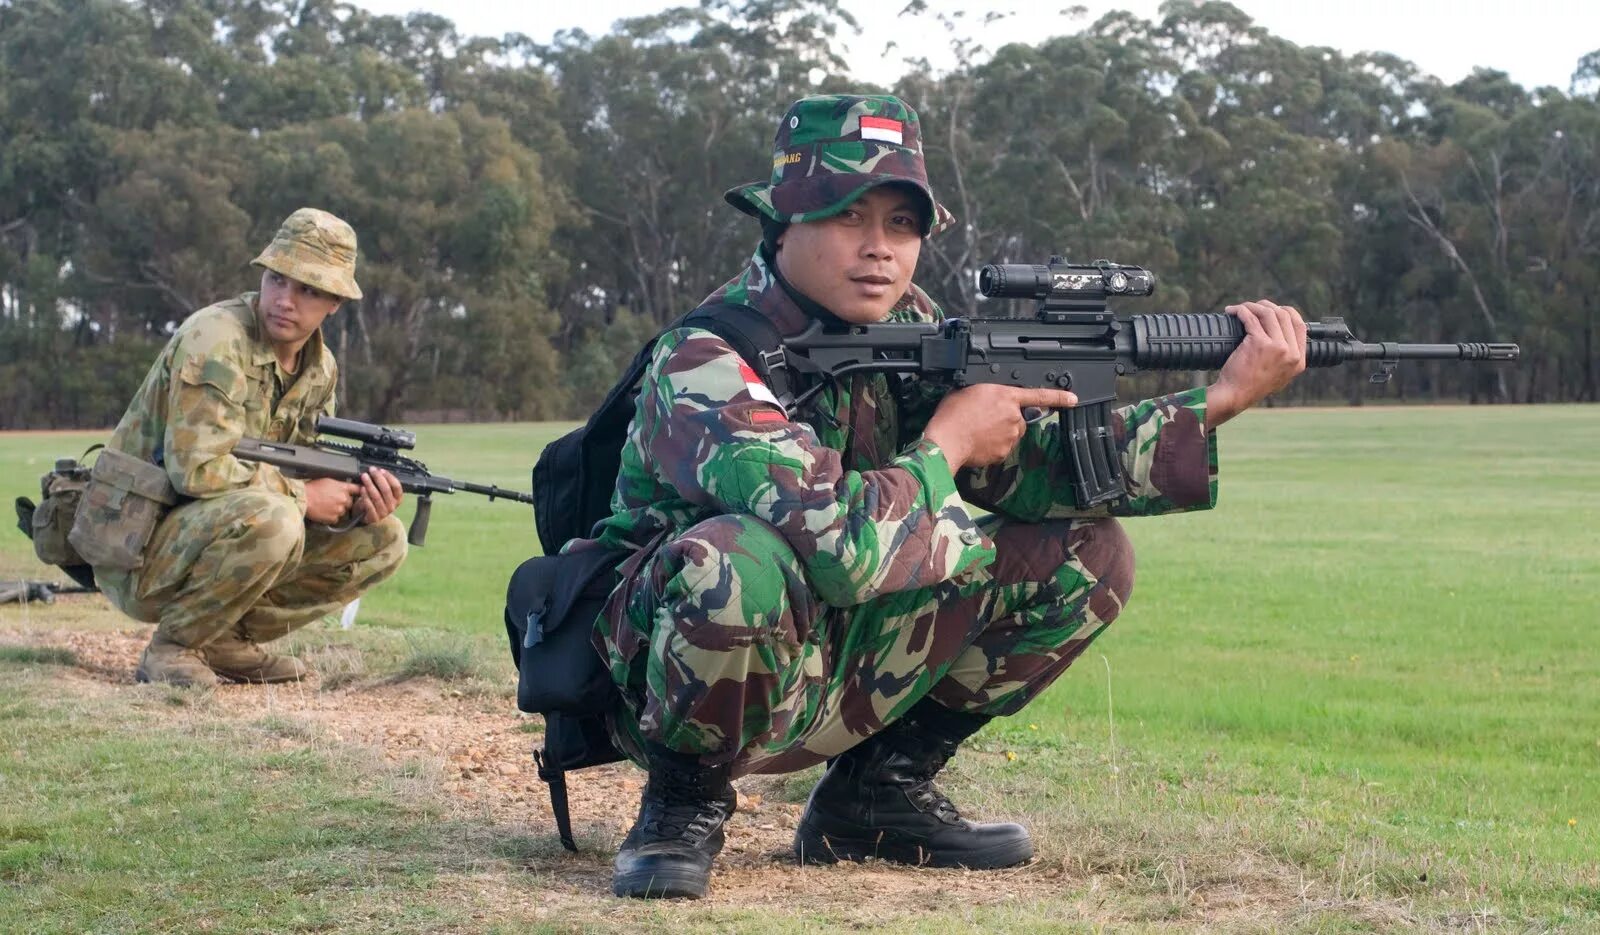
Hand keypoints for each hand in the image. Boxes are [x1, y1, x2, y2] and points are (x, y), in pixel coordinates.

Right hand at [304, 477, 360, 524]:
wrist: (303, 498)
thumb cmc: (312, 488)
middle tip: (333, 500)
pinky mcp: (334, 518)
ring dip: (337, 510)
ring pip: (343, 511)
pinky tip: (324, 512)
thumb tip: (345, 487)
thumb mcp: (328, 481)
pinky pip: (336, 519)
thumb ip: (340, 485)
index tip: (360, 493)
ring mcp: (340, 509)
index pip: (358, 489)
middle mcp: (344, 499)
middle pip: (350, 502)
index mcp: (343, 488)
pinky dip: (331, 517)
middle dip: (344, 502)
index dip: (359, 491)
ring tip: (326, 506)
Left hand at [355, 467, 404, 524]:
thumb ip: (383, 483)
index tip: (381, 470)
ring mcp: (384, 513)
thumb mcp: (382, 492)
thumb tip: (377, 470)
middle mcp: (393, 506)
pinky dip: (365, 496)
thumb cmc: (375, 500)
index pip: (396, 486)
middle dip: (378, 478)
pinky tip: (362, 489)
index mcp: (398, 499)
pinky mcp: (374, 517)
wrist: (367, 515)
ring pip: (377, 496)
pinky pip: (369, 505)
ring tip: (364, 477)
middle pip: (386, 490)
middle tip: (371, 470)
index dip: (389, 477)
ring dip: (370, 485)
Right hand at [923, 384, 1077, 469]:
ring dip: (1000, 433)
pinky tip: (978, 442)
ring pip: (1011, 434)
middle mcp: (1013, 415)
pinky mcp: (1004, 452)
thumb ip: (986, 393)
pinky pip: (1002, 448)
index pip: (1038, 395)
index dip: (1059, 397)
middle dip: (1007, 419)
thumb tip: (986, 398)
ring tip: (978, 431)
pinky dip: (993, 446)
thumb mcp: (967, 390)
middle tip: (985, 419)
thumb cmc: (952, 414)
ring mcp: (1010, 436)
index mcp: (1006, 396)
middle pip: (1018, 418)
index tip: (1073, 399)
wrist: (946, 441)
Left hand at [1209, 300, 1307, 426]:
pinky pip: (1251, 318)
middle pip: (1284, 315)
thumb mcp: (1279, 376)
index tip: (1272, 310)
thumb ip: (1285, 359)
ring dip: (1253, 306)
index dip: (1286, 313)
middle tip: (1252, 308)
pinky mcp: (1259, 343)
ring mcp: (1277, 347)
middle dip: (1267, 306)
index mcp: (1299, 360)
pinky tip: (1233, 311)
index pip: (1300, 326)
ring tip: (1241, 308)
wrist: (1235, 396)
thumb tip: (1283, 337)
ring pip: (1269, 313)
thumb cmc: (1251, 386)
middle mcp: (1291, 353)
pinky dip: (1241, 311)